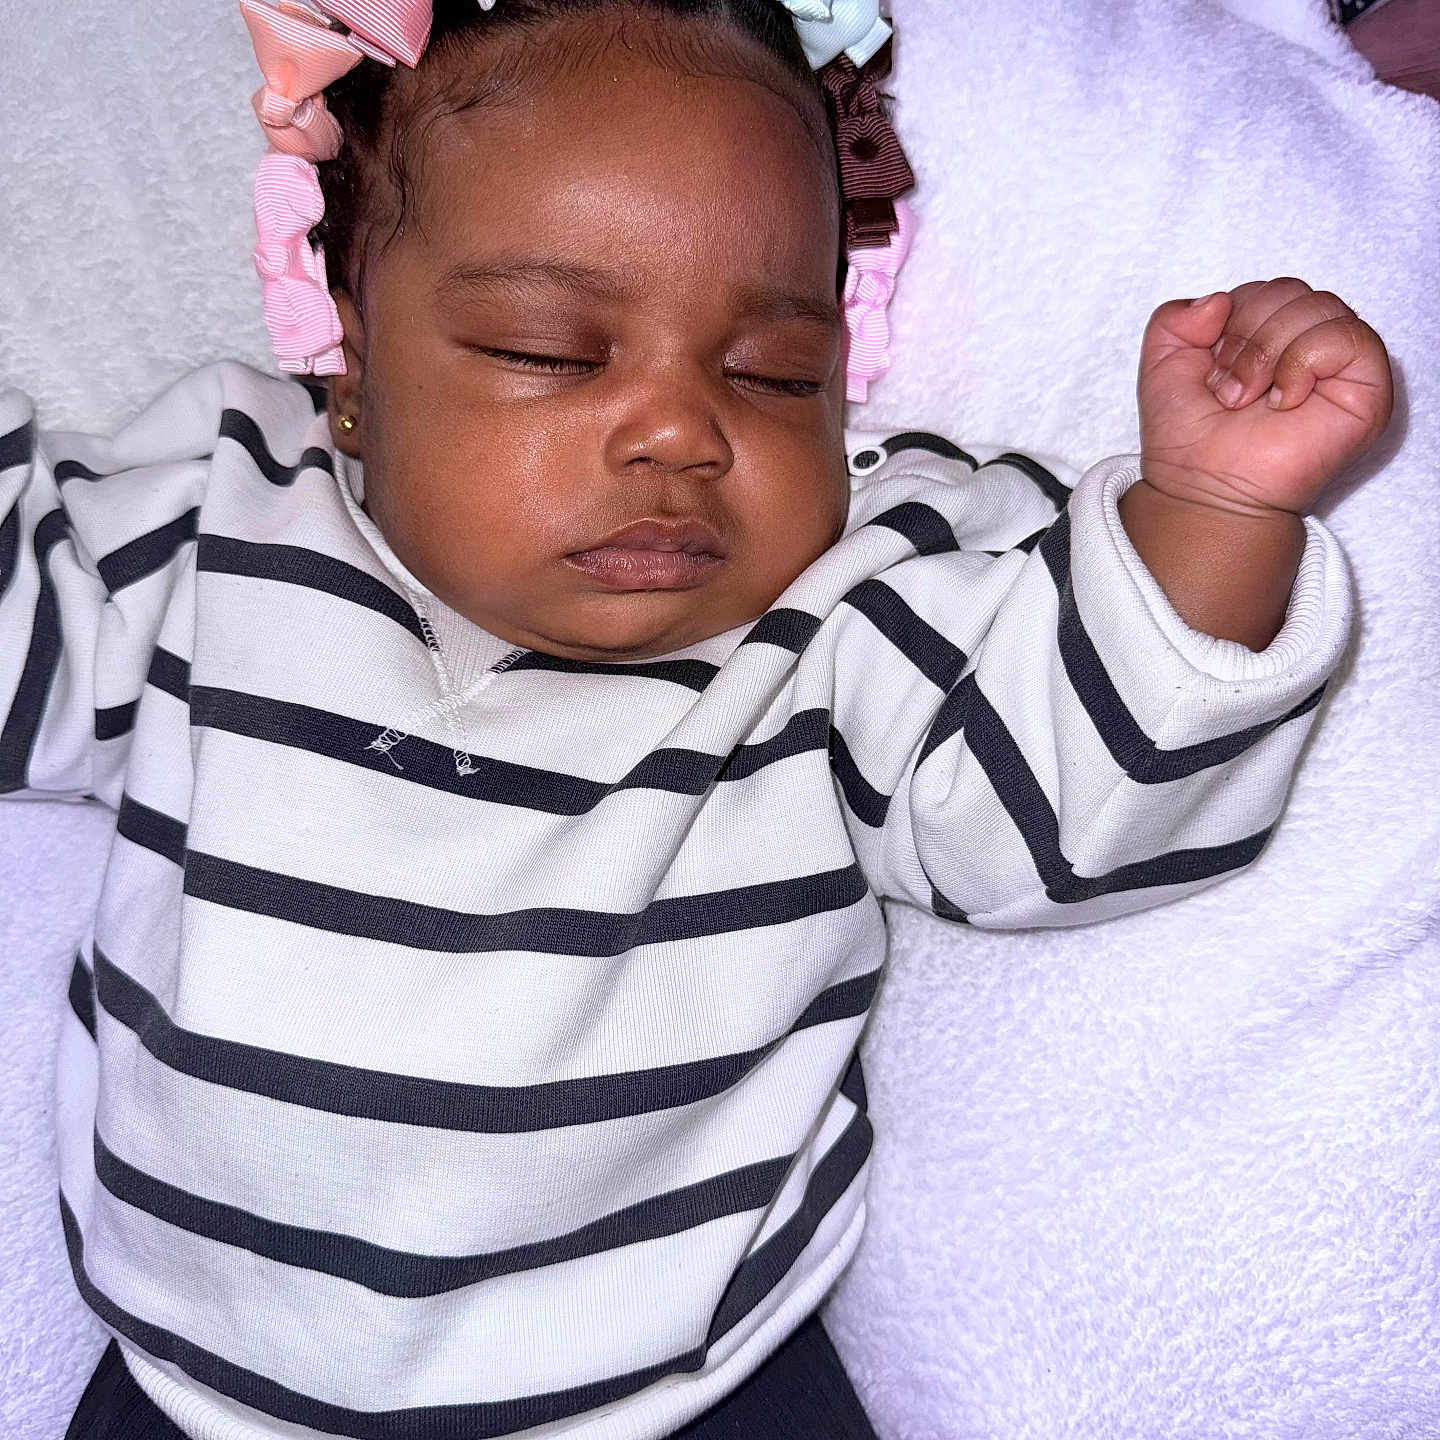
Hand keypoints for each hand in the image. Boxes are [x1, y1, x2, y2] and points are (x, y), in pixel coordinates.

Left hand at [1137, 278, 1392, 517]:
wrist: (1202, 488)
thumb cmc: (1188, 435)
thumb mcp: (1161, 362)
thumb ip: (1175, 316)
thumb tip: (1219, 299)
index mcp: (1272, 334)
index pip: (1265, 288)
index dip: (1230, 321)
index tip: (1212, 373)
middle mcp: (1311, 344)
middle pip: (1290, 290)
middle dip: (1246, 338)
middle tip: (1230, 392)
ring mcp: (1342, 366)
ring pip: (1317, 306)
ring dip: (1267, 353)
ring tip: (1251, 399)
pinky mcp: (1368, 388)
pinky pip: (1345, 337)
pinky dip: (1301, 362)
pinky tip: (1283, 400)